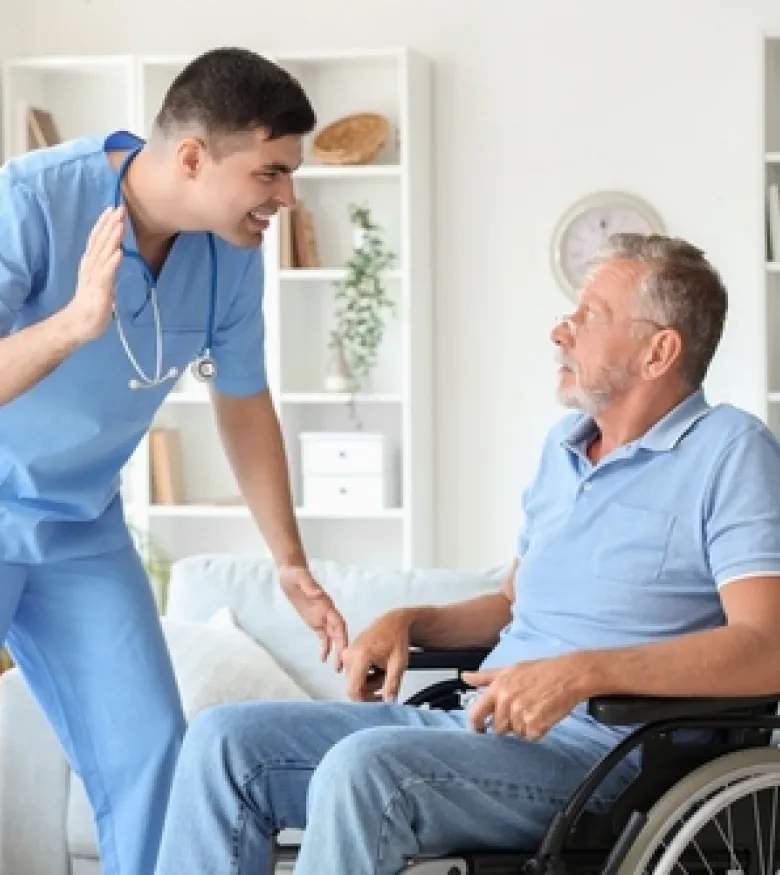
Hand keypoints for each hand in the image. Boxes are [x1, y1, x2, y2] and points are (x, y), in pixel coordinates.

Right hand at [64, 206, 124, 343]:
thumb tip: (116, 252)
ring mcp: (95, 278)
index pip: (98, 238)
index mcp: (91, 262)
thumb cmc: (92, 302)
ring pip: (103, 254)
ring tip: (120, 224)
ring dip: (112, 239)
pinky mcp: (100, 291)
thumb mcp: (102, 279)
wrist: (79, 324)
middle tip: (121, 207)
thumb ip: (107, 265)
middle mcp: (91, 266)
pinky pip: (106, 275)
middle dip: (111, 224)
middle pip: (100, 241)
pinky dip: (113, 263)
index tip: (114, 208)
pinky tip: (120, 252)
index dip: (105, 223)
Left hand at [278, 565, 347, 670]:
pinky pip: (322, 636)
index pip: (338, 623)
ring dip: (335, 651)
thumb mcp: (300, 577)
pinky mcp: (313, 621)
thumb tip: (318, 594)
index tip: (345, 650)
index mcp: (326, 604)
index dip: (343, 636)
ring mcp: (321, 617)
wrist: (289, 573)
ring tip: (337, 668)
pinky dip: (324, 647)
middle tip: (342, 667)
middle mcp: (327, 612)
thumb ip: (309, 585)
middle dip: (341, 649)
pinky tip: (323, 659)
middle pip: (338, 633)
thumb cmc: (294, 574)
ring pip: (332, 637)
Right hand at [341, 609, 411, 701]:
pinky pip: (355, 673)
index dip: (365, 701)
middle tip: (386, 685)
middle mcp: (350, 654)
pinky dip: (366, 675)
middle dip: (371, 691)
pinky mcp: (349, 654)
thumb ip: (392, 684)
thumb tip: (388, 700)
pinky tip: (377, 668)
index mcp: (360, 656)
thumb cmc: (396, 637)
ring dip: (370, 683)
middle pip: (355, 686)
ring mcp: (348, 654)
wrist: (394, 622)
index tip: (377, 704)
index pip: (354, 689)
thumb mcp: (399, 663)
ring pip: (355, 681)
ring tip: (384, 673)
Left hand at [462, 653, 592, 739]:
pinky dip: (537, 731)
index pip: (476, 713)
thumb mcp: (510, 669)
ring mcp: (521, 714)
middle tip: (522, 710)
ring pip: (516, 733)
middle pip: (498, 728)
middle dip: (508, 724)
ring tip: (534, 710)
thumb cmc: (540, 671)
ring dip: (524, 727)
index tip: (479, 729)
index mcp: (497, 687)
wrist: (568, 675)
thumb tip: (465, 677)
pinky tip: (543, 716)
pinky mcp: (536, 724)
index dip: (476, 725)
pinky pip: (531, 737)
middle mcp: (506, 701)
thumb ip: (485, 677)